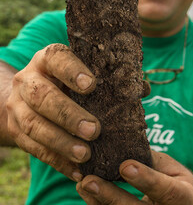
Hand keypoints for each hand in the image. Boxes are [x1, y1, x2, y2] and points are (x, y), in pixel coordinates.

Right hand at [6, 43, 100, 181]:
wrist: (27, 94)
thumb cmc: (65, 80)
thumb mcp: (80, 72)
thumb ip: (108, 78)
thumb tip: (143, 88)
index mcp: (47, 59)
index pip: (56, 59)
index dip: (72, 71)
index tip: (91, 85)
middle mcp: (28, 79)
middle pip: (42, 96)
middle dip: (68, 115)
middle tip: (94, 130)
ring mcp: (18, 105)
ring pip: (34, 125)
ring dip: (61, 142)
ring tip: (85, 154)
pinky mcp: (15, 129)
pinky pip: (33, 148)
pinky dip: (56, 160)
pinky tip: (76, 169)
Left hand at [76, 151, 192, 203]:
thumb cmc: (176, 181)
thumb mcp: (171, 168)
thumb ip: (150, 160)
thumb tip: (123, 141)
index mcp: (184, 197)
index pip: (164, 189)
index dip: (145, 179)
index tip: (125, 165)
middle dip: (111, 196)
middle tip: (89, 181)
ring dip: (98, 201)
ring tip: (82, 184)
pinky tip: (86, 191)